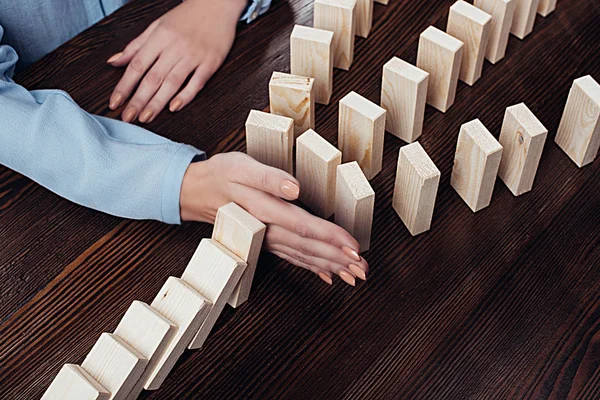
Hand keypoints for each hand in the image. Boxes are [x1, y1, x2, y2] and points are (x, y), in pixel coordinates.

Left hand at [107, 0, 245, 122]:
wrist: (217, 5)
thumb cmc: (187, 16)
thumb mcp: (157, 25)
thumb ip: (136, 45)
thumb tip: (114, 61)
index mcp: (159, 37)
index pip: (137, 65)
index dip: (124, 86)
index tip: (115, 103)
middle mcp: (175, 47)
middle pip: (153, 77)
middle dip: (138, 100)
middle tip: (128, 118)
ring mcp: (194, 56)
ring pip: (172, 82)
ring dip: (157, 102)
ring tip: (146, 118)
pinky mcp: (210, 63)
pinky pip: (197, 82)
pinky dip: (186, 95)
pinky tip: (174, 107)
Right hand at [180, 153, 368, 285]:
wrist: (197, 192)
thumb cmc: (223, 175)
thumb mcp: (242, 167)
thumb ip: (269, 178)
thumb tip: (295, 188)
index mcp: (266, 211)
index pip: (304, 227)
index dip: (331, 238)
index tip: (353, 247)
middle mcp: (269, 230)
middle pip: (308, 248)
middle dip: (338, 260)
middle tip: (363, 270)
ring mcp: (267, 240)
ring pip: (302, 257)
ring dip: (329, 267)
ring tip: (353, 275)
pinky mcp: (266, 242)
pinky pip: (292, 259)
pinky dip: (311, 268)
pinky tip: (327, 275)